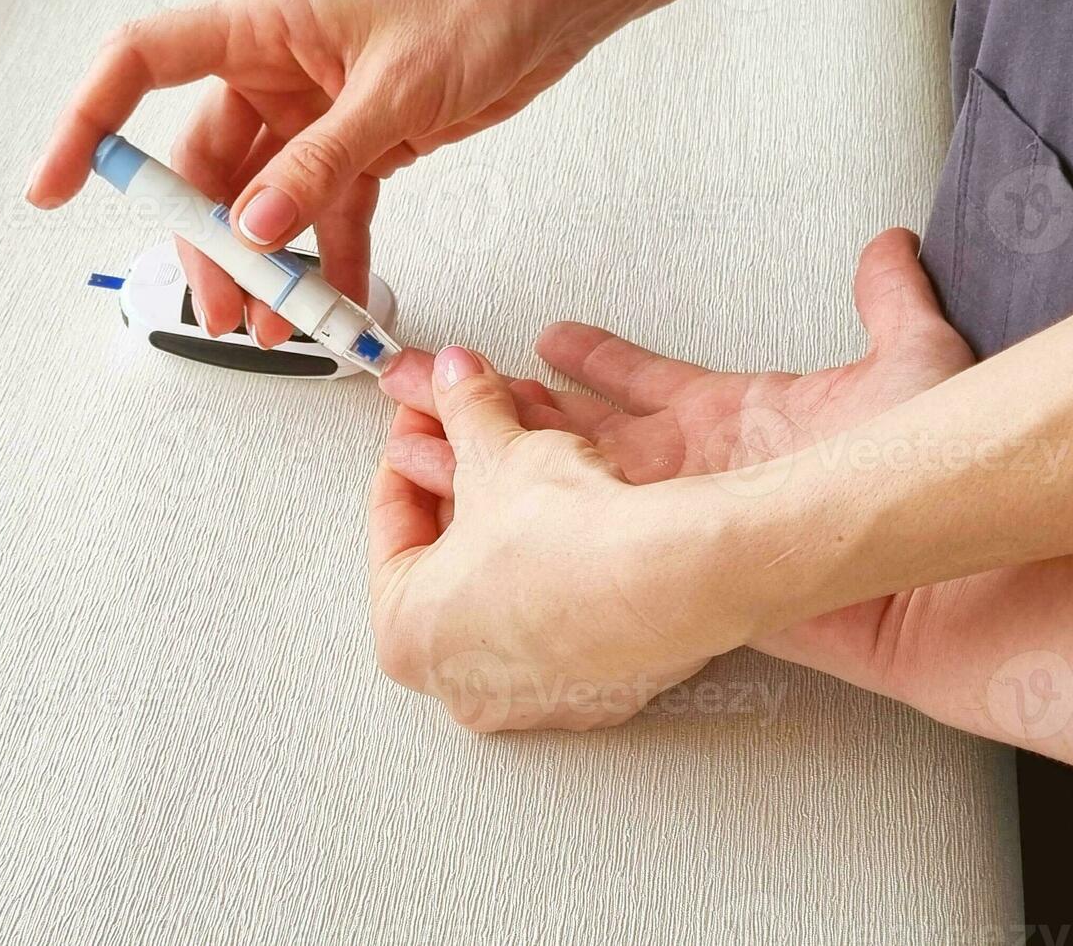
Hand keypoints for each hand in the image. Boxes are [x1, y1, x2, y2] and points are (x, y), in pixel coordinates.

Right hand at [27, 0, 717, 344]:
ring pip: (267, 199)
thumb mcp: (394, 88)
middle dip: (211, 241)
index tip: (57, 183)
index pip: (141, 65)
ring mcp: (318, 109)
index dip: (90, 124)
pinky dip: (332, 258)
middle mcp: (279, 66)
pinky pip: (330, 210)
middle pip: (209, 162)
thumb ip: (323, 162)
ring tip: (279, 323)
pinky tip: (336, 301)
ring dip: (271, 265)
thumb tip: (257, 225)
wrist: (548, 5)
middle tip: (224, 305)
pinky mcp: (364, 141)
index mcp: (263, 25)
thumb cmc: (477, 0)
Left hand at [370, 348, 771, 731]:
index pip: (394, 525)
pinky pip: (572, 608)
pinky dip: (571, 558)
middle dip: (470, 484)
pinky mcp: (603, 687)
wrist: (679, 579)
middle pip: (456, 558)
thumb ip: (467, 408)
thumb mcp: (499, 451)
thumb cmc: (572, 543)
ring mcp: (537, 693)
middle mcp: (464, 681)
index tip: (427, 421)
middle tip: (480, 436)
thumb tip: (454, 378)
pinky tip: (589, 507)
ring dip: (522, 515)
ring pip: (515, 582)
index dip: (413, 450)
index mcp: (406, 635)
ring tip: (542, 457)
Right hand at [380, 229, 979, 707]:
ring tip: (427, 433)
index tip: (552, 337)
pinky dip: (513, 516)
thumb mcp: (913, 358)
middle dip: (506, 404)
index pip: (643, 381)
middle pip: (578, 430)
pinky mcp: (664, 563)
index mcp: (733, 414)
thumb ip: (892, 301)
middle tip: (444, 380)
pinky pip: (571, 534)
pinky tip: (466, 503)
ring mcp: (674, 515)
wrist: (935, 570)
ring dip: (492, 455)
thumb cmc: (926, 469)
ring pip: (559, 480)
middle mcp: (694, 467)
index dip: (596, 357)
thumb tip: (893, 246)